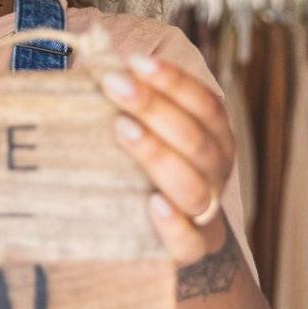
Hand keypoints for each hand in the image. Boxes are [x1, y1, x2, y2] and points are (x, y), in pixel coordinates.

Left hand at [97, 51, 235, 266]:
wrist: (160, 237)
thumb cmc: (141, 170)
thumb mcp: (142, 131)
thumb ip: (127, 102)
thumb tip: (91, 56)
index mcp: (214, 138)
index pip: (206, 104)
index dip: (174, 81)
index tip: (134, 62)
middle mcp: (216, 173)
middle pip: (196, 139)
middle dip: (155, 108)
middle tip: (114, 84)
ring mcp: (206, 214)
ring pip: (193, 186)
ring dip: (157, 154)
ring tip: (122, 129)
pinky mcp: (189, 252)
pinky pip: (189, 242)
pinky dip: (173, 224)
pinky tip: (153, 205)